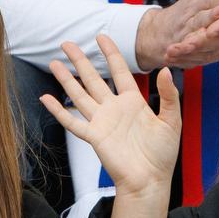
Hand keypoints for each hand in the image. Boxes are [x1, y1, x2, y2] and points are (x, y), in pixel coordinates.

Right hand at [43, 35, 180, 217]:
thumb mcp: (171, 121)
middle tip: (67, 43)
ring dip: (67, 79)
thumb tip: (166, 70)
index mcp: (133, 102)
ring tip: (54, 63)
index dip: (110, 54)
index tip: (101, 37)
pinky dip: (59, 110)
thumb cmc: (162, 155)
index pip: (119, 71)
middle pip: (93, 79)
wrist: (150, 180)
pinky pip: (72, 121)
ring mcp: (102, 122)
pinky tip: (46, 98)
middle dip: (80, 60)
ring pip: (80, 94)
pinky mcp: (94, 137)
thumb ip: (169, 95)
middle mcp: (114, 109)